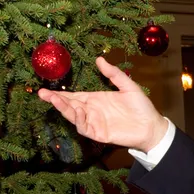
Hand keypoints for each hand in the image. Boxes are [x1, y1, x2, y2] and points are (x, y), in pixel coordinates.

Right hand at [37, 56, 168, 152]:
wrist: (152, 126)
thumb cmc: (141, 107)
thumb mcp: (128, 85)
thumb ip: (113, 74)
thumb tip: (99, 59)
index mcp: (96, 99)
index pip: (74, 96)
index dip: (60, 94)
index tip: (46, 89)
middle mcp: (92, 111)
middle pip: (69, 105)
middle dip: (55, 100)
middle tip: (41, 93)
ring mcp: (94, 123)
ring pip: (74, 116)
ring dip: (64, 108)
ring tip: (54, 100)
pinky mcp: (99, 134)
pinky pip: (84, 128)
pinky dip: (79, 119)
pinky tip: (78, 110)